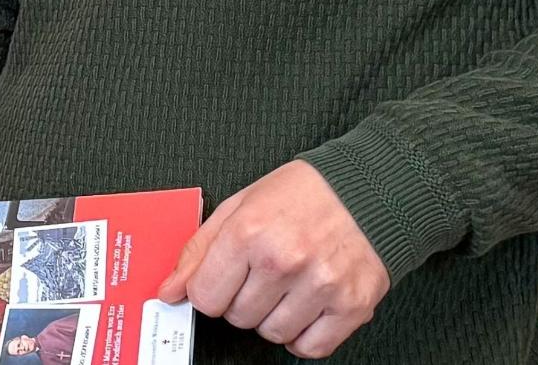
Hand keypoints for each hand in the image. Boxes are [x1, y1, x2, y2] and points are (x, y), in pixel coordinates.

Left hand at [159, 160, 389, 357]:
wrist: (367, 190)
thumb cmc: (301, 194)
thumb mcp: (240, 206)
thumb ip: (200, 250)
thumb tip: (169, 290)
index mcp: (249, 232)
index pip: (205, 296)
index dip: (209, 290)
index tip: (221, 279)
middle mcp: (284, 260)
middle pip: (237, 317)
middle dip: (241, 299)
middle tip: (260, 272)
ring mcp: (321, 285)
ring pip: (272, 333)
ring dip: (273, 316)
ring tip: (286, 284)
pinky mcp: (352, 306)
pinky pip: (311, 347)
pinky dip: (303, 335)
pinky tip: (305, 306)